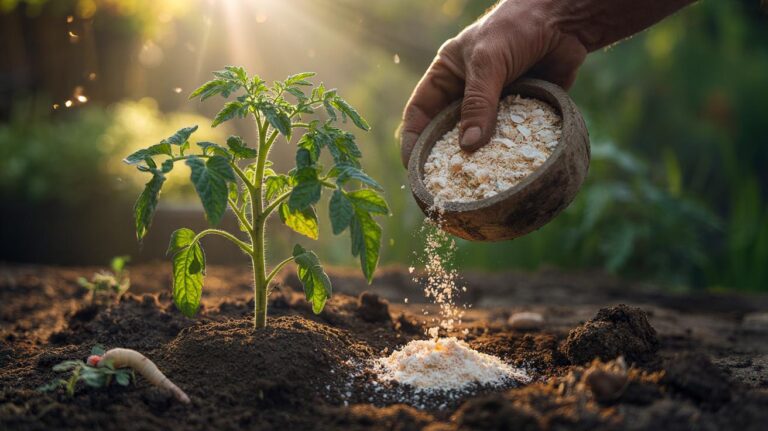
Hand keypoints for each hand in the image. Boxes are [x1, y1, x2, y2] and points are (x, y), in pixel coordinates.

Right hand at [399, 0, 586, 166]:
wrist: (564, 19)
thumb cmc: (516, 27)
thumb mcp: (487, 62)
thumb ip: (478, 103)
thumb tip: (469, 147)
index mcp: (446, 76)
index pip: (419, 112)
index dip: (413, 139)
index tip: (413, 167)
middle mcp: (466, 92)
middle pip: (447, 131)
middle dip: (445, 157)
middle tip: (443, 185)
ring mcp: (494, 103)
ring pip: (479, 138)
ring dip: (478, 159)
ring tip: (474, 184)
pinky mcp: (521, 111)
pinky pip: (510, 137)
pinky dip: (508, 153)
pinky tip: (508, 171)